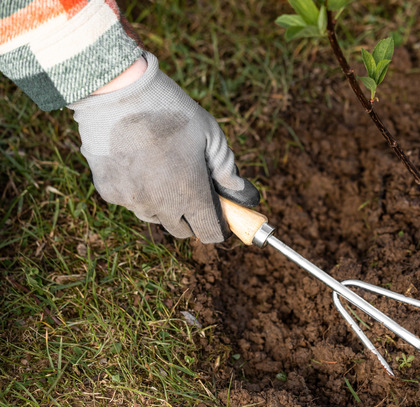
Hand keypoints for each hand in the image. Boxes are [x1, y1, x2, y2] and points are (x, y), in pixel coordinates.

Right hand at [68, 52, 259, 242]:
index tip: (220, 215)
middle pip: (181, 230)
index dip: (218, 226)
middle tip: (193, 189)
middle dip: (192, 217)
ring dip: (164, 205)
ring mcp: (132, 200)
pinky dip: (139, 191)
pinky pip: (131, 201)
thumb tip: (240, 193)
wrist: (118, 92)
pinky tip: (140, 163)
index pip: (209, 232)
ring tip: (164, 171)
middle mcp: (161, 204)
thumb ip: (226, 168)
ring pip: (155, 217)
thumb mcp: (210, 135)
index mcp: (190, 193)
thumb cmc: (172, 111)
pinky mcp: (109, 192)